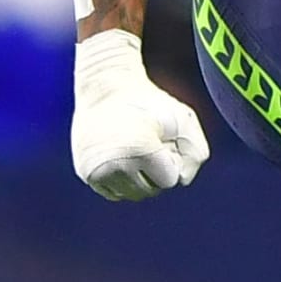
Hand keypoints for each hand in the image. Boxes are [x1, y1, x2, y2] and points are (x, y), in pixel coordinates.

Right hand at [71, 29, 208, 200]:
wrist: (104, 87)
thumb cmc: (149, 102)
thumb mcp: (183, 118)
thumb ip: (195, 153)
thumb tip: (181, 180)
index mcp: (141, 151)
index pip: (169, 180)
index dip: (171, 159)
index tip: (162, 138)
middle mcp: (115, 165)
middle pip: (150, 190)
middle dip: (155, 170)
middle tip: (147, 141)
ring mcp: (96, 171)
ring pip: (131, 195)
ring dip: (139, 177)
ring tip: (134, 149)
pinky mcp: (85, 173)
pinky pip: (113, 193)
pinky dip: (121, 180)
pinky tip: (122, 157)